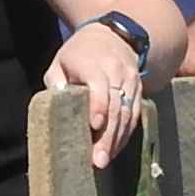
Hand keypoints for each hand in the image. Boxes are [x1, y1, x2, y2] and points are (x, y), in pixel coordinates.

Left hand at [46, 23, 148, 170]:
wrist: (112, 35)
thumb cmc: (78, 55)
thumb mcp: (59, 62)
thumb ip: (55, 81)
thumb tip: (56, 101)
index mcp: (93, 63)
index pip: (99, 85)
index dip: (98, 105)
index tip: (94, 125)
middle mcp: (116, 71)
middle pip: (115, 105)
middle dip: (107, 134)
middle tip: (98, 159)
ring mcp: (131, 80)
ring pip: (128, 112)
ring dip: (117, 138)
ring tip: (105, 160)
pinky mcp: (139, 88)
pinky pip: (135, 113)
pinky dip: (126, 132)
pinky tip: (115, 149)